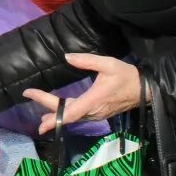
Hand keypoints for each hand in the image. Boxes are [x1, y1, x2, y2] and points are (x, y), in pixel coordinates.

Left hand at [23, 54, 140, 134]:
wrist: (146, 90)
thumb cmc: (127, 76)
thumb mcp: (108, 64)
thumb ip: (87, 60)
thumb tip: (67, 57)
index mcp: (93, 100)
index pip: (66, 109)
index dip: (46, 104)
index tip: (30, 94)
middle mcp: (92, 111)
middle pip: (66, 114)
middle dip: (47, 111)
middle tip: (29, 98)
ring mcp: (96, 115)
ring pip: (72, 118)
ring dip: (55, 117)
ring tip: (41, 118)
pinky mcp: (98, 114)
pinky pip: (78, 117)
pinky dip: (65, 116)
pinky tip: (58, 115)